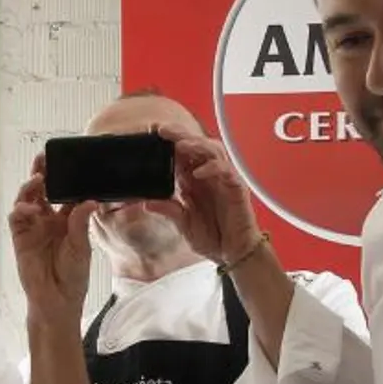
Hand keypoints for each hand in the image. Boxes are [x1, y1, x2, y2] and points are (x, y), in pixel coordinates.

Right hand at [9, 152, 97, 329]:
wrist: (57, 300)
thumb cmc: (73, 277)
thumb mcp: (82, 247)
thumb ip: (80, 223)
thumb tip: (89, 200)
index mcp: (66, 220)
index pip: (64, 192)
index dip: (64, 177)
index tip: (67, 161)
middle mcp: (48, 220)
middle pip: (42, 190)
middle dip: (41, 173)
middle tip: (43, 159)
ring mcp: (33, 228)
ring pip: (27, 199)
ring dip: (30, 187)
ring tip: (38, 180)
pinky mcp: (20, 238)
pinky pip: (16, 218)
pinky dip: (21, 209)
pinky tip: (30, 208)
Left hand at [145, 124, 263, 263]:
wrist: (234, 253)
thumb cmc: (213, 236)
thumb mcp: (183, 224)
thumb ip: (169, 210)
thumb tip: (146, 202)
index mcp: (194, 181)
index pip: (181, 154)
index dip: (168, 142)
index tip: (151, 133)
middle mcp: (208, 176)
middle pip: (196, 145)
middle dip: (179, 135)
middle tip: (161, 130)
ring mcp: (223, 180)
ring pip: (212, 151)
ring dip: (196, 145)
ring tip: (179, 145)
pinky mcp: (236, 189)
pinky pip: (226, 172)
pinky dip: (212, 168)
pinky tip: (198, 172)